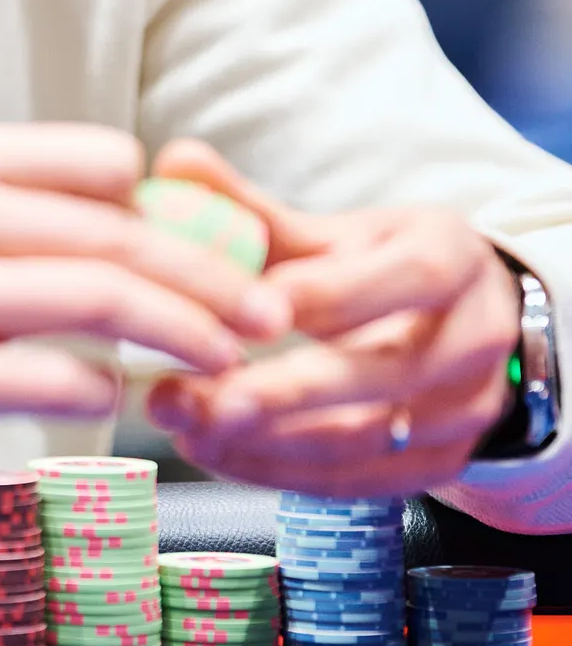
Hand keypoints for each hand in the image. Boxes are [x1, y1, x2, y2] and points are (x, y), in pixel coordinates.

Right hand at [0, 124, 289, 477]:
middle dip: (210, 276)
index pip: (103, 162)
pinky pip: (35, 378)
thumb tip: (149, 214)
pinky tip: (125, 401)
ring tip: (228, 359)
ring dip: (179, 332)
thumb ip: (25, 209)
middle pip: (113, 236)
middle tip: (269, 312)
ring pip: (89, 301)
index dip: (177, 209)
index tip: (230, 249)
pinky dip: (98, 391)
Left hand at [145, 138, 520, 495]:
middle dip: (283, 391)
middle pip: (384, 374)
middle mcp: (471, 340)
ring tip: (187, 424)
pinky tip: (218, 450)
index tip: (252, 307)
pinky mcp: (440, 465)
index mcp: (451, 260)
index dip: (329, 294)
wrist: (467, 328)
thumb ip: (254, 209)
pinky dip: (282, 472)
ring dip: (269, 441)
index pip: (404, 279)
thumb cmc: (387, 269)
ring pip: (366, 439)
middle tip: (200, 397)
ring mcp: (463, 411)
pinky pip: (357, 482)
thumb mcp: (339, 232)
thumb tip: (175, 163)